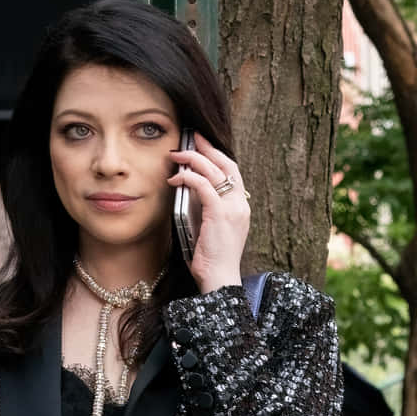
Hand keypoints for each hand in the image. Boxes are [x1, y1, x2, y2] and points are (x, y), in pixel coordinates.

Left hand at [168, 132, 247, 293]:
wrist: (220, 278)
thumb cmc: (212, 259)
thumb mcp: (211, 228)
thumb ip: (206, 208)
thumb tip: (189, 189)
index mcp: (241, 207)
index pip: (232, 172)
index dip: (217, 155)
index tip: (202, 145)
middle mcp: (240, 204)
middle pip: (226, 165)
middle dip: (208, 148)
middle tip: (192, 137)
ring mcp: (232, 208)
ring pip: (214, 171)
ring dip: (193, 159)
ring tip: (177, 155)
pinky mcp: (220, 213)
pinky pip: (203, 185)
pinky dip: (188, 177)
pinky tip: (175, 178)